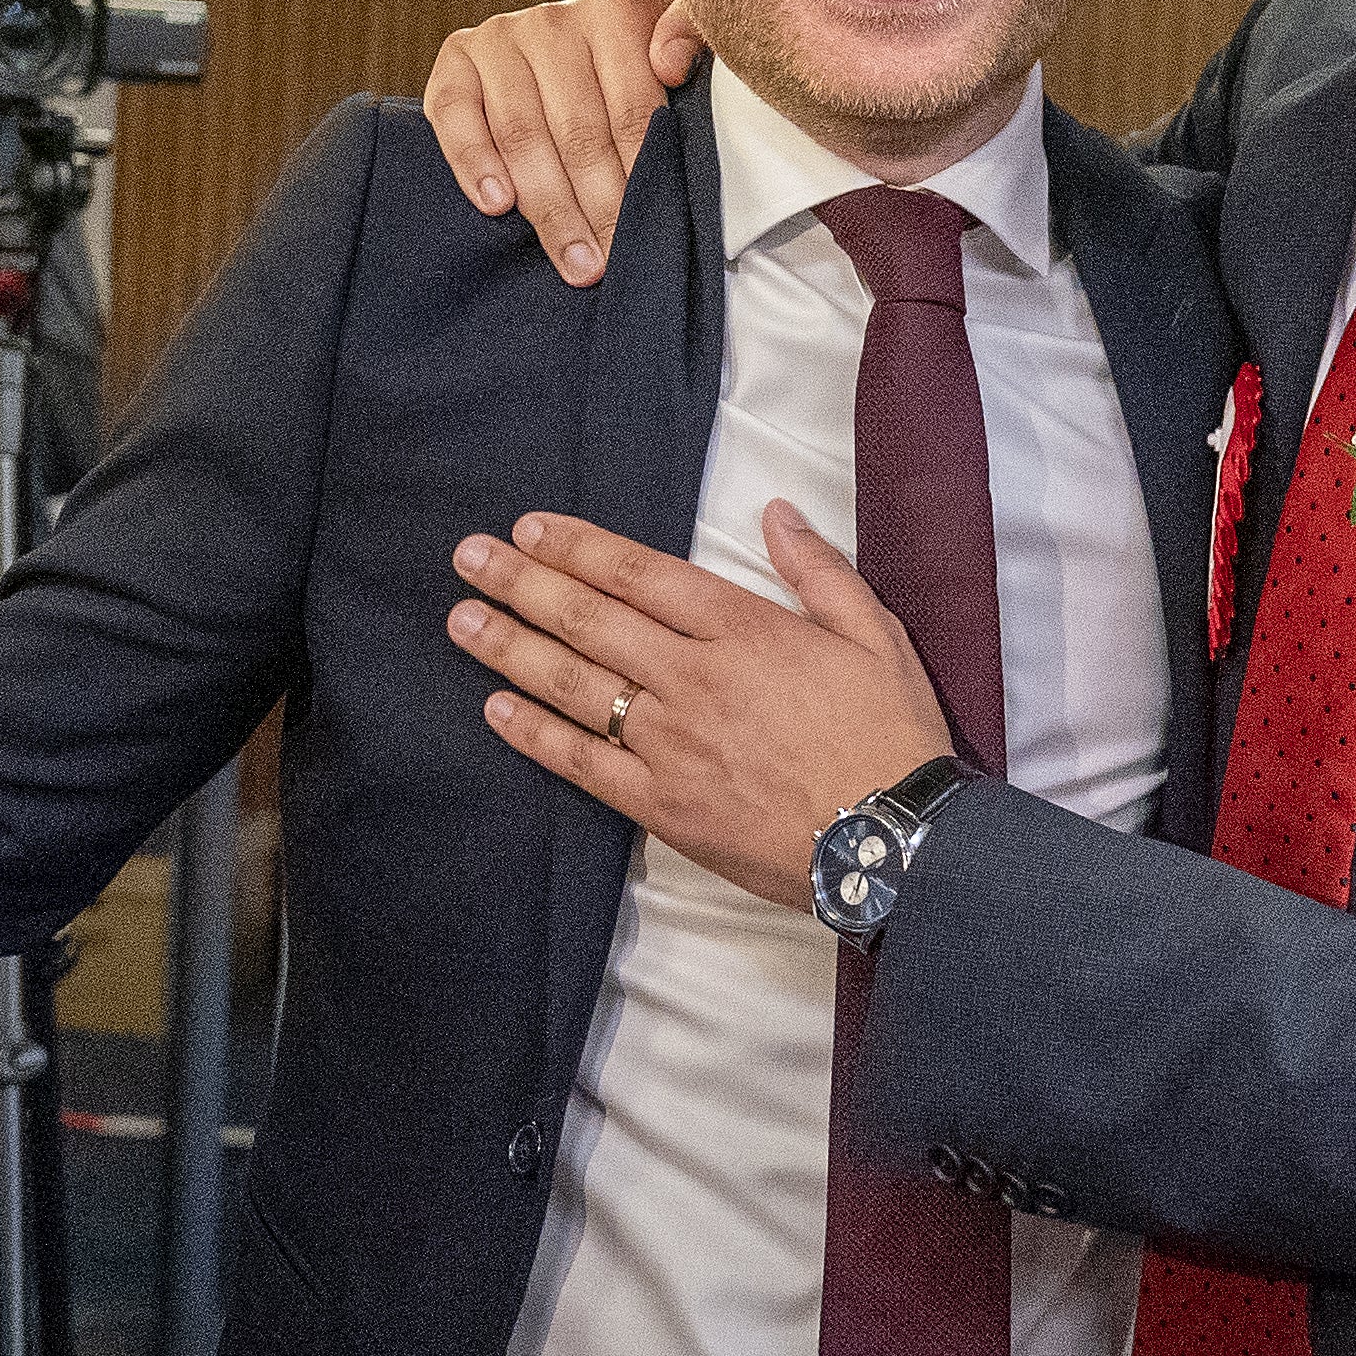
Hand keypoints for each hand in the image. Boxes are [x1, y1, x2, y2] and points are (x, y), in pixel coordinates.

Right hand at [420, 0, 700, 285]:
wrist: (581, 37)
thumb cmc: (644, 59)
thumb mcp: (690, 43)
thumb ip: (695, 37)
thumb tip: (670, 65)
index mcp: (615, 15)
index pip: (633, 111)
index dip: (641, 178)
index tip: (650, 232)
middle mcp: (553, 22)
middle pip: (578, 131)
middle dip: (598, 208)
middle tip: (611, 265)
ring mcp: (501, 39)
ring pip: (521, 133)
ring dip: (548, 207)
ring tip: (575, 262)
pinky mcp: (457, 59)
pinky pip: (455, 114)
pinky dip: (473, 162)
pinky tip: (498, 205)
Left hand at [448, 502, 950, 902]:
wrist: (893, 843)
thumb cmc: (892, 737)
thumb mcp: (875, 634)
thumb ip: (818, 570)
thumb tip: (776, 512)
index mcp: (744, 629)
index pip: (640, 574)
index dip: (579, 548)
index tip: (532, 528)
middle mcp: (693, 678)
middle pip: (589, 619)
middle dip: (523, 582)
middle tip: (470, 557)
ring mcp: (671, 742)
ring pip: (573, 683)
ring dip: (510, 647)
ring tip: (462, 620)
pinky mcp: (661, 804)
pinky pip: (582, 761)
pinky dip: (534, 734)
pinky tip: (497, 708)